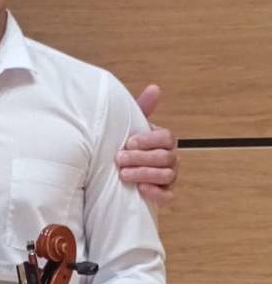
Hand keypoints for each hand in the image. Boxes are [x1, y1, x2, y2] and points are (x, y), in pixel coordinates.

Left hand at [116, 84, 177, 204]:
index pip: (167, 138)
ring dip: (144, 174)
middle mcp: (171, 158)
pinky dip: (156, 193)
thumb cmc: (124, 146)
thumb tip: (155, 88)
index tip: (129, 142)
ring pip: (166, 176)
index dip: (149, 140)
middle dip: (141, 158)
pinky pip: (168, 196)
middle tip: (119, 159)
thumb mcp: (130, 127)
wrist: (112, 174)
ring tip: (123, 175)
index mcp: (164, 140)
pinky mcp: (164, 194)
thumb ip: (141, 109)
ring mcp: (169, 177)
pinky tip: (140, 190)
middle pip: (166, 157)